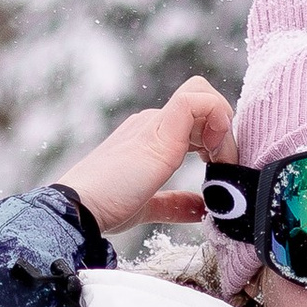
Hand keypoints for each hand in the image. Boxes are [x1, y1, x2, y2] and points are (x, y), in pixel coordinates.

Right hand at [57, 79, 237, 235]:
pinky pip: (198, 101)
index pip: (194, 119)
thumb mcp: (148, 206)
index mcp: (150, 138)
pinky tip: (215, 151)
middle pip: (203, 106)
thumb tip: (200, 209)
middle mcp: (152, 123)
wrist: (81, 206)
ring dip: (224, 130)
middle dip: (225, 135)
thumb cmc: (105, 207)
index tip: (217, 169)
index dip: (215, 138)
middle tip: (225, 169)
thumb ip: (175, 204)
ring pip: (204, 98)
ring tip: (221, 164)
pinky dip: (217, 118)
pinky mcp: (160, 129)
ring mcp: (155, 123)